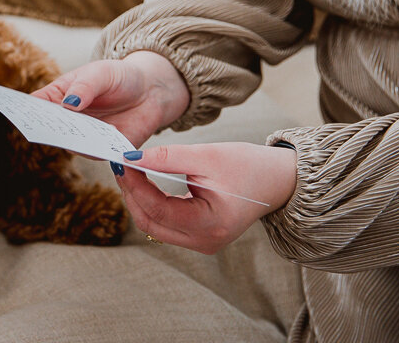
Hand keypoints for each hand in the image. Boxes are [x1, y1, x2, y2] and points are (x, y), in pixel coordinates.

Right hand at [32, 51, 190, 147]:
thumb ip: (84, 86)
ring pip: (69, 143)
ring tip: (69, 132)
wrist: (151, 91)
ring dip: (69, 139)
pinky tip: (96, 141)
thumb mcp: (100, 73)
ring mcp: (84, 136)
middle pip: (48, 127)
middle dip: (44, 127)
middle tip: (41, 124)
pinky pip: (94, 152)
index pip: (34, 105)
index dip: (22, 108)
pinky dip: (94, 148)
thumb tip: (69, 104)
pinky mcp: (103, 149)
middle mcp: (67, 120)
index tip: (13, 109)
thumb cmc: (119, 77)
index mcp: (58, 97)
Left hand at [116, 142, 296, 253]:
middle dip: (131, 193)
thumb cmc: (248, 166)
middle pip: (150, 222)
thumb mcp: (206, 155)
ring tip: (129, 171)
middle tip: (120, 166)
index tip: (121, 160)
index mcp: (210, 224)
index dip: (134, 184)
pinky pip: (166, 224)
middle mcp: (205, 241)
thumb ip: (167, 157)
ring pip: (154, 225)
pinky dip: (152, 203)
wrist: (278, 181)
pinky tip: (144, 182)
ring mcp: (203, 243)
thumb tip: (131, 158)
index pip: (157, 207)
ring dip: (138, 199)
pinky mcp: (200, 237)